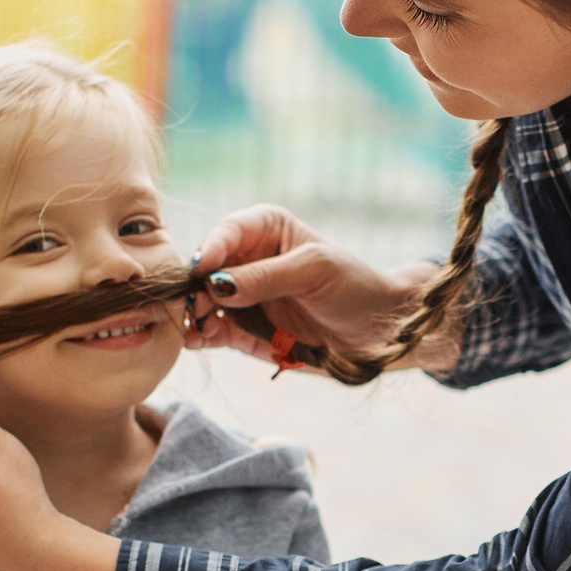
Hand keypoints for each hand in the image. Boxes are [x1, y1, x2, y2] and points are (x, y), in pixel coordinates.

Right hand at [189, 206, 456, 373]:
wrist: (377, 333)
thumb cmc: (355, 288)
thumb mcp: (314, 272)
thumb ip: (266, 276)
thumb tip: (217, 283)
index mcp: (266, 229)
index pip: (227, 232)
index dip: (211, 248)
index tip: (203, 268)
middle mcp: (247, 260)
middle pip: (205, 269)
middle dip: (195, 287)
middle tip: (193, 306)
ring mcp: (242, 297)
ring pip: (202, 302)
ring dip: (193, 314)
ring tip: (194, 327)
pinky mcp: (243, 330)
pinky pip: (212, 331)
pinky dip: (200, 336)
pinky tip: (196, 341)